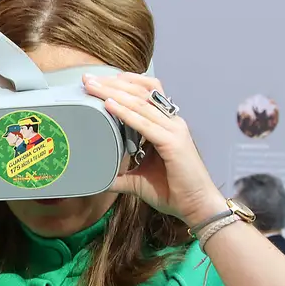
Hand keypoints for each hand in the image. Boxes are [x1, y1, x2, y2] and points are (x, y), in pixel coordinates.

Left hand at [82, 72, 226, 226]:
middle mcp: (171, 121)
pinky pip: (145, 123)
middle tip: (87, 78)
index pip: (144, 93)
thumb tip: (99, 177)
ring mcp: (174, 130)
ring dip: (114, 92)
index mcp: (165, 124)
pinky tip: (109, 105)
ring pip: (140, 103)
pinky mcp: (173, 142)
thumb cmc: (172, 191)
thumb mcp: (138, 179)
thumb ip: (120, 174)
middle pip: (140, 92)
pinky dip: (125, 113)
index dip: (122, 83)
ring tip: (92, 86)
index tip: (97, 81)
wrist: (196, 207)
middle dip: (112, 83)